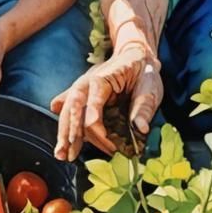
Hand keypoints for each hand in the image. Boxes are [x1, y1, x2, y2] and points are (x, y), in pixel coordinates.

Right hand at [50, 41, 162, 160]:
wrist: (137, 57)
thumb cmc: (144, 71)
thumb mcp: (150, 86)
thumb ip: (144, 107)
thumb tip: (140, 129)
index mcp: (103, 78)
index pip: (92, 105)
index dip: (97, 128)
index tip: (109, 146)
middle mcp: (88, 83)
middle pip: (73, 108)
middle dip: (70, 132)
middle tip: (69, 154)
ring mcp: (84, 89)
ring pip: (67, 111)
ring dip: (64, 134)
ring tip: (61, 155)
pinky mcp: (85, 96)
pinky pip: (69, 109)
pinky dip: (65, 125)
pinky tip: (62, 141)